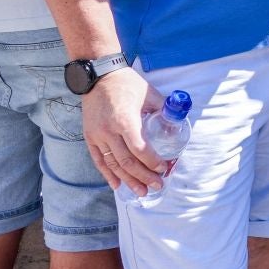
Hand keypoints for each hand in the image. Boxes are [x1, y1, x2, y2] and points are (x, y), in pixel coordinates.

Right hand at [81, 66, 166, 197]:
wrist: (99, 76)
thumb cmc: (127, 84)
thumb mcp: (150, 94)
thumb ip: (163, 110)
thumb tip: (178, 123)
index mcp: (125, 120)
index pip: (140, 149)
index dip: (152, 162)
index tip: (163, 169)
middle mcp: (109, 131)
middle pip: (127, 161)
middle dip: (143, 176)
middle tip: (156, 186)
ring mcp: (97, 135)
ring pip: (113, 164)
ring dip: (128, 180)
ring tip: (140, 192)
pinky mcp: (89, 137)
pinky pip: (98, 160)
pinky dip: (107, 174)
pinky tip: (117, 185)